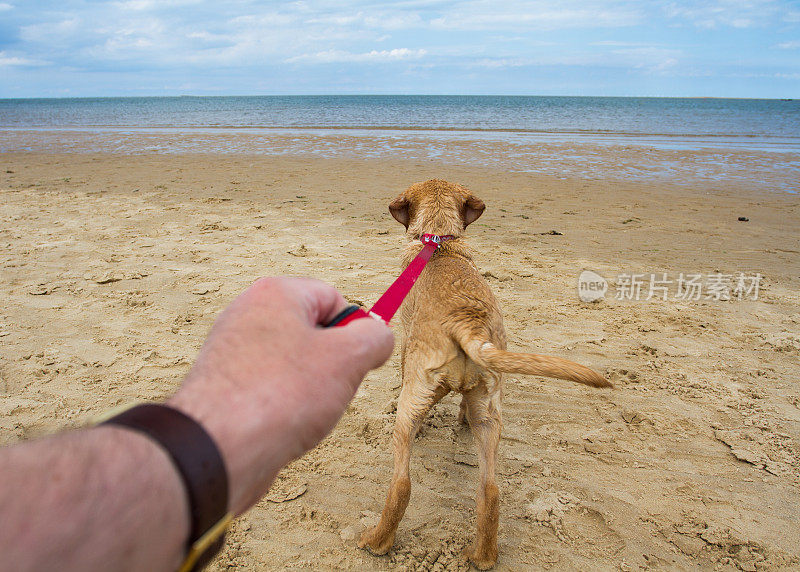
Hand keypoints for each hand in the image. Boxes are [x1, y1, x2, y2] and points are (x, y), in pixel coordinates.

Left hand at [168, 277, 393, 513]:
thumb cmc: (281, 395)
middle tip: (331, 388)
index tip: (358, 360)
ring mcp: (233, 353)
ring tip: (304, 412)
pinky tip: (284, 427)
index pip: (333, 298)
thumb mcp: (348, 358)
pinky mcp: (225, 388)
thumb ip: (374, 337)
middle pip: (312, 332)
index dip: (354, 330)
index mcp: (275, 294)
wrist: (217, 450)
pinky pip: (272, 390)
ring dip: (311, 390)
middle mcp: (248, 316)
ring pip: (294, 365)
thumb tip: (379, 336)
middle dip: (332, 363)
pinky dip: (286, 408)